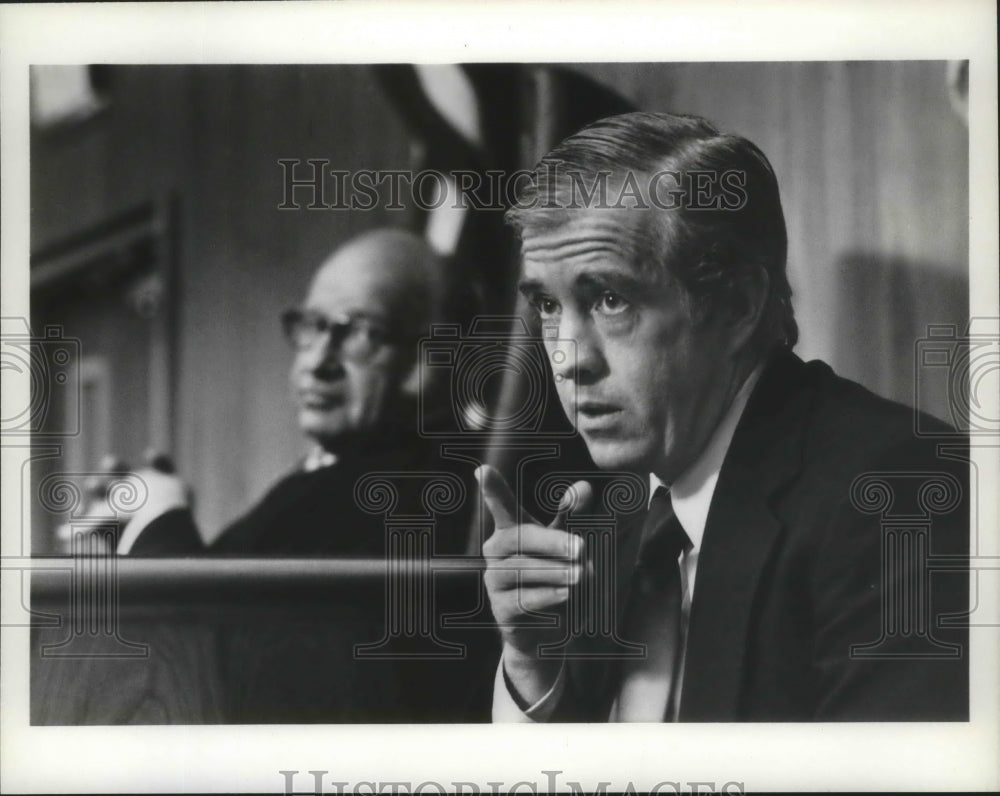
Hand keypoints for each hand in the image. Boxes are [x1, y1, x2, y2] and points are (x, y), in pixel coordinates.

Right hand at [477, 464, 592, 705]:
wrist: (552, 631)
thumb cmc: (559, 577)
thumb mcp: (571, 547)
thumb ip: (576, 519)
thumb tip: (583, 486)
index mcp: (512, 530)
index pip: (502, 506)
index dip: (493, 489)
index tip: (482, 470)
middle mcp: (496, 551)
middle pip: (521, 537)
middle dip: (553, 541)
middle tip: (582, 547)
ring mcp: (495, 580)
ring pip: (524, 569)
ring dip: (557, 571)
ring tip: (584, 575)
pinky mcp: (501, 609)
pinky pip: (524, 599)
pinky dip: (548, 595)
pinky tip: (567, 594)